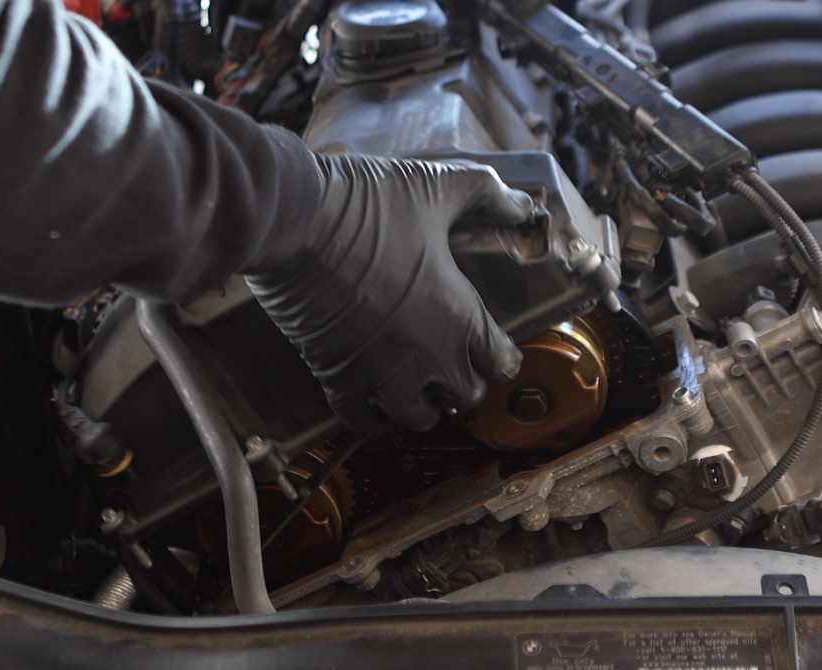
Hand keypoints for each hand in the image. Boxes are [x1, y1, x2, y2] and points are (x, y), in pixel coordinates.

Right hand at [245, 154, 531, 434]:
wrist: (298, 221)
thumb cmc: (368, 205)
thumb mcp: (438, 186)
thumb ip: (489, 196)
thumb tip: (523, 206)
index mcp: (460, 316)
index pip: (501, 363)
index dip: (498, 355)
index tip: (488, 345)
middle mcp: (428, 356)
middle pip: (464, 396)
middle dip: (462, 381)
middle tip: (450, 360)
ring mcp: (382, 373)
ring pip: (417, 417)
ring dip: (420, 402)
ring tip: (413, 380)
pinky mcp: (338, 377)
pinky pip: (362, 421)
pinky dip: (370, 415)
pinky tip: (370, 397)